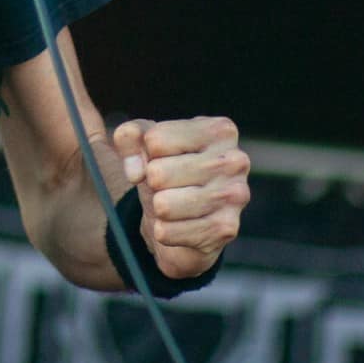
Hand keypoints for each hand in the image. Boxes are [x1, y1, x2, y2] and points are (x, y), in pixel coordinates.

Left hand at [112, 116, 249, 280]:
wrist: (187, 216)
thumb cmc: (168, 169)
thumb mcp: (145, 143)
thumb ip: (129, 137)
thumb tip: (134, 171)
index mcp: (219, 130)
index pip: (155, 140)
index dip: (146, 153)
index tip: (160, 158)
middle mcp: (234, 160)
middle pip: (158, 173)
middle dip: (152, 182)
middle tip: (167, 185)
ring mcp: (234, 196)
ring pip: (163, 205)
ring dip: (158, 208)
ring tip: (173, 203)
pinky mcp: (225, 229)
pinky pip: (167, 232)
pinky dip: (163, 231)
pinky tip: (179, 224)